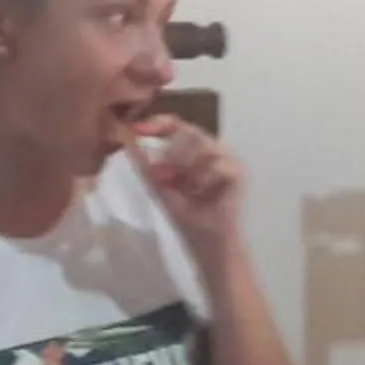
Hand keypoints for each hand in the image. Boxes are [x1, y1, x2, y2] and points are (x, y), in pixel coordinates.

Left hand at [127, 117, 244, 251]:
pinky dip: (205, 180)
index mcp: (192, 149)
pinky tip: (202, 194)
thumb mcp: (159, 188)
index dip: (159, 123)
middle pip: (190, 131)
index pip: (176, 125)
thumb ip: (145, 166)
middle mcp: (210, 149)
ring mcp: (226, 158)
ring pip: (204, 146)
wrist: (206, 241)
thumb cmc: (186, 216)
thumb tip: (127, 143)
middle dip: (173, 153)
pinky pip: (217, 165)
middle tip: (165, 175)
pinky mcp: (237, 172)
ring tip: (187, 189)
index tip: (140, 129)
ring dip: (189, 168)